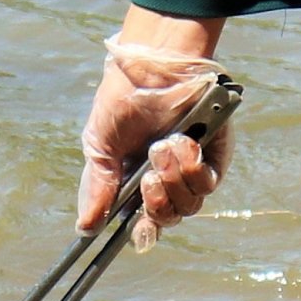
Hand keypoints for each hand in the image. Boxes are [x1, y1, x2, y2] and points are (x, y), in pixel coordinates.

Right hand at [77, 12, 230, 245]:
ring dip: (173, 182)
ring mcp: (191, 169)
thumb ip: (98, 187)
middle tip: (147, 178)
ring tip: (162, 148)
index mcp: (134, 181)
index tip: (139, 233)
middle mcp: (165, 179)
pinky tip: (182, 143)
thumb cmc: (124, 98)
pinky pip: (207, 182)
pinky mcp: (214, 157)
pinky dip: (191, 168)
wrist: (153, 67)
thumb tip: (86, 228)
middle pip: (168, 218)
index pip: (142, 222)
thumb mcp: (101, 144)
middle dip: (157, 204)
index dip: (143, 233)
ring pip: (189, 206)